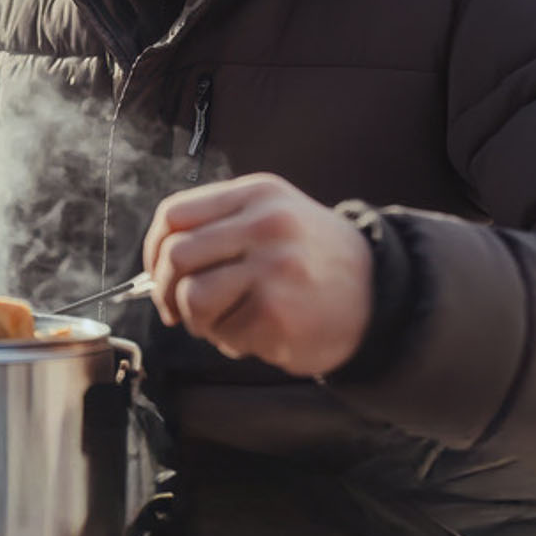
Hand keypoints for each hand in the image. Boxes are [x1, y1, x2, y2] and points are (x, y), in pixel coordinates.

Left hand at [142, 173, 371, 376]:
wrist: (382, 294)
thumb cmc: (314, 259)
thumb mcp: (273, 217)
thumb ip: (220, 226)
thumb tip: (158, 264)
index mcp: (257, 194)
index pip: (175, 214)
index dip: (154, 248)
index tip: (159, 272)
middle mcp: (266, 224)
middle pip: (177, 256)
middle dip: (167, 290)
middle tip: (179, 310)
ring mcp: (274, 268)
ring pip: (192, 297)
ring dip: (196, 321)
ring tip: (220, 324)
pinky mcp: (279, 312)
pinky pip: (223, 332)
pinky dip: (230, 341)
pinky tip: (256, 334)